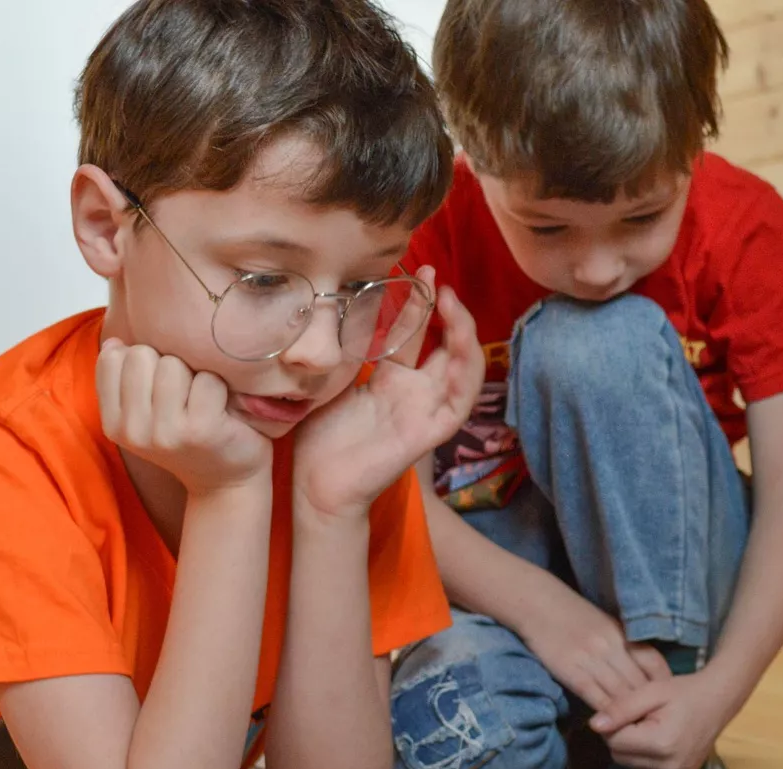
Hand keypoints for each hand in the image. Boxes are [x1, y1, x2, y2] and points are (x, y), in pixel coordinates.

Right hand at [97, 339, 270, 495]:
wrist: (226, 482)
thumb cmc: (188, 436)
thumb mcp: (145, 415)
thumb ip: (125, 380)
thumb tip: (113, 342)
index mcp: (114, 424)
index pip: (110, 360)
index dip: (141, 359)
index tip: (158, 381)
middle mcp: (133, 431)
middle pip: (141, 355)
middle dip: (166, 361)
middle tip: (184, 390)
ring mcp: (166, 432)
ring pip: (172, 364)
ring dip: (193, 372)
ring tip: (201, 397)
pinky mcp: (201, 430)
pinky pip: (207, 378)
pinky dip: (219, 385)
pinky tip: (221, 405)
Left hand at [294, 269, 481, 518]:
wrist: (317, 486)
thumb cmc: (320, 438)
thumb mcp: (332, 381)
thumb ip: (344, 349)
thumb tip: (332, 306)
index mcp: (393, 378)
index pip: (414, 332)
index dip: (419, 301)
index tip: (417, 269)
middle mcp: (415, 391)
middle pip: (447, 345)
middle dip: (449, 311)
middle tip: (436, 279)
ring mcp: (425, 412)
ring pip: (463, 371)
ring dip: (464, 338)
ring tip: (454, 307)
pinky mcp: (429, 435)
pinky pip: (458, 404)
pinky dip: (465, 377)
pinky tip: (461, 352)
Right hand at [515, 581, 671, 713]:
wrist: (538, 602)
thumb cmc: (572, 614)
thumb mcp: (606, 624)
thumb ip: (624, 645)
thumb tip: (640, 669)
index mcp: (623, 635)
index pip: (654, 664)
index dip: (663, 686)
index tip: (667, 703)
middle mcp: (612, 647)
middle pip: (640, 683)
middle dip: (650, 706)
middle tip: (657, 726)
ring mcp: (592, 659)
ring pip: (620, 694)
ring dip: (629, 716)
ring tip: (637, 732)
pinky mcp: (572, 671)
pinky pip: (595, 697)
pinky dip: (606, 714)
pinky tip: (610, 726)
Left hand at [588, 668, 743, 768]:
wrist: (719, 700)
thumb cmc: (684, 691)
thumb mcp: (651, 691)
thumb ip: (620, 708)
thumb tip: (594, 725)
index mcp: (662, 743)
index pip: (614, 741)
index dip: (614, 723)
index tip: (628, 708)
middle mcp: (670, 766)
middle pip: (620, 756)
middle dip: (621, 736)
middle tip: (638, 716)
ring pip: (630, 765)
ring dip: (631, 747)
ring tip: (648, 726)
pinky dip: (644, 756)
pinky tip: (656, 739)